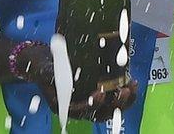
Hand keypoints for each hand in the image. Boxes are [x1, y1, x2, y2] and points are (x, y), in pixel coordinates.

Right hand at [17, 43, 138, 120]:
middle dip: (114, 105)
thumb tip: (56, 70)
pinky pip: (112, 99)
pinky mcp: (96, 93)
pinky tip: (131, 82)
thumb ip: (50, 72)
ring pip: (108, 109)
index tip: (100, 93)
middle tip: (123, 91)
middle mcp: (77, 107)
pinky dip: (122, 93)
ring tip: (132, 87)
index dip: (91, 105)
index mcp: (62, 105)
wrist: (44, 60)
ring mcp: (87, 101)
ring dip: (122, 101)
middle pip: (98, 114)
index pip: (79, 111)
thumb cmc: (41, 65)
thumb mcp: (42, 68)